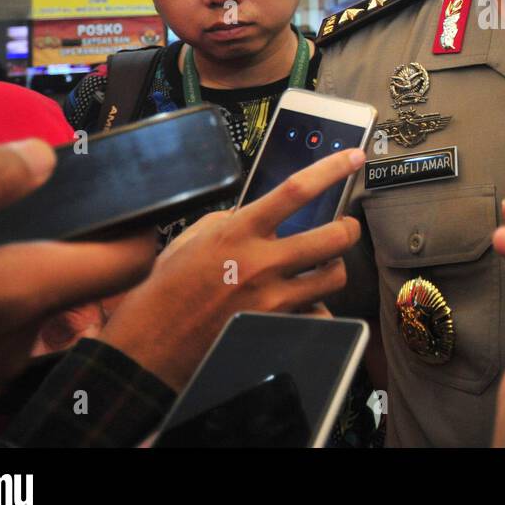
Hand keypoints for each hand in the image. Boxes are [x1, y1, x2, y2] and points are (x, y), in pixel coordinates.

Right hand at [0, 141, 156, 422]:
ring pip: (36, 316)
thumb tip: (42, 158)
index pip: (122, 266)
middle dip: (77, 246)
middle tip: (50, 204)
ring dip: (30, 277)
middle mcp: (4, 346)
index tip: (137, 199)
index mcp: (5, 296)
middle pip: (80, 289)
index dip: (138, 229)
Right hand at [98, 148, 364, 389]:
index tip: (355, 158)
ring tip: (323, 266)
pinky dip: (315, 308)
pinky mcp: (276, 329)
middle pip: (333, 238)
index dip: (331, 170)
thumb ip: (232, 222)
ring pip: (333, 277)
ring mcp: (272, 301)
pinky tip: (303, 303)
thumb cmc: (165, 291)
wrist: (149, 346)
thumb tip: (259, 213)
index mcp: (238, 233)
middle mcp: (260, 264)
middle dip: (349, 229)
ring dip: (333, 268)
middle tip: (346, 227)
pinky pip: (316, 314)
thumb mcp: (193, 240)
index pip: (295, 191)